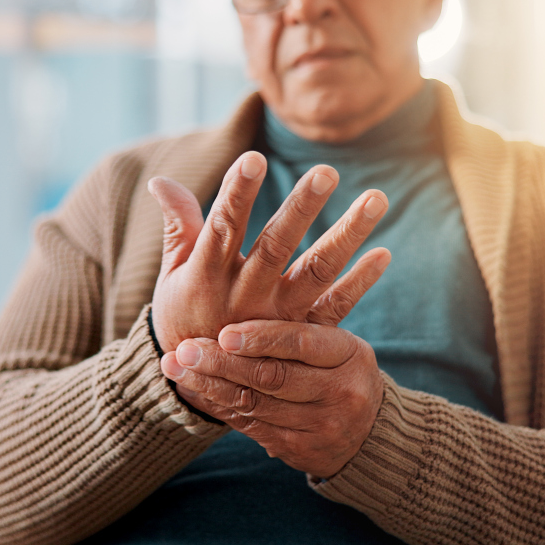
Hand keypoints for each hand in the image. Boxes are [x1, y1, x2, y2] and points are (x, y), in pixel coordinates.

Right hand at [148, 151, 390, 351]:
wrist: (200, 386)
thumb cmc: (184, 314)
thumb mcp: (172, 273)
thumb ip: (178, 226)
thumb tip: (160, 180)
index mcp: (206, 276)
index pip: (222, 228)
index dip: (236, 194)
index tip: (254, 158)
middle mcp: (245, 296)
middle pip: (276, 247)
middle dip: (301, 209)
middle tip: (326, 171)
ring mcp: (278, 319)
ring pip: (316, 273)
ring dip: (347, 235)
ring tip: (376, 199)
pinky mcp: (304, 336)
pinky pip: (336, 308)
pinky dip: (361, 283)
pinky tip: (384, 253)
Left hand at [159, 320, 383, 478]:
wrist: (369, 434)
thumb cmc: (341, 371)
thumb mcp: (338, 342)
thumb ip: (300, 320)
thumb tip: (245, 276)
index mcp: (349, 354)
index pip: (301, 342)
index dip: (261, 337)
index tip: (224, 332)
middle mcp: (339, 392)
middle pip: (272, 376)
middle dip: (222, 363)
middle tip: (184, 349)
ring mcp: (320, 426)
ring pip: (256, 405)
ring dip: (210, 385)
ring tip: (176, 367)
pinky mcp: (299, 450)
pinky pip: (251, 427)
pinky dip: (217, 406)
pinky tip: (192, 389)